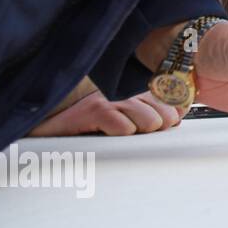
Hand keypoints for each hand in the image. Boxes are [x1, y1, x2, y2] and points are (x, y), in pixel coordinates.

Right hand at [29, 90, 183, 136]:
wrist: (48, 128)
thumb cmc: (88, 128)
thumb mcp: (126, 120)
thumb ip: (154, 116)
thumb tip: (178, 118)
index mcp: (137, 91)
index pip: (176, 102)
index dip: (172, 119)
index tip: (161, 127)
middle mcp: (127, 90)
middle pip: (167, 116)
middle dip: (155, 131)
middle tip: (131, 133)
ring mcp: (112, 98)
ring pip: (150, 122)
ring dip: (135, 135)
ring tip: (115, 134)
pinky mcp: (95, 110)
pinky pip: (125, 128)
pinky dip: (117, 136)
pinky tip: (103, 134)